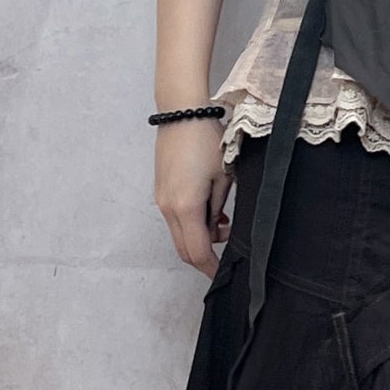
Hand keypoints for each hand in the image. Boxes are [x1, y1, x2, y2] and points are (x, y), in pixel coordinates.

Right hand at [155, 117, 232, 278]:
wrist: (182, 114)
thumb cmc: (205, 140)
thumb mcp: (224, 178)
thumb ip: (219, 210)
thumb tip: (218, 229)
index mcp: (186, 207)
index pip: (198, 252)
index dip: (212, 268)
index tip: (224, 275)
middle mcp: (168, 208)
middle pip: (185, 250)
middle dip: (206, 257)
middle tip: (227, 252)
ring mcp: (161, 201)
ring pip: (179, 236)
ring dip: (200, 238)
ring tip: (222, 222)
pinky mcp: (161, 192)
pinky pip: (175, 220)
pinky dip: (191, 225)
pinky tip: (210, 212)